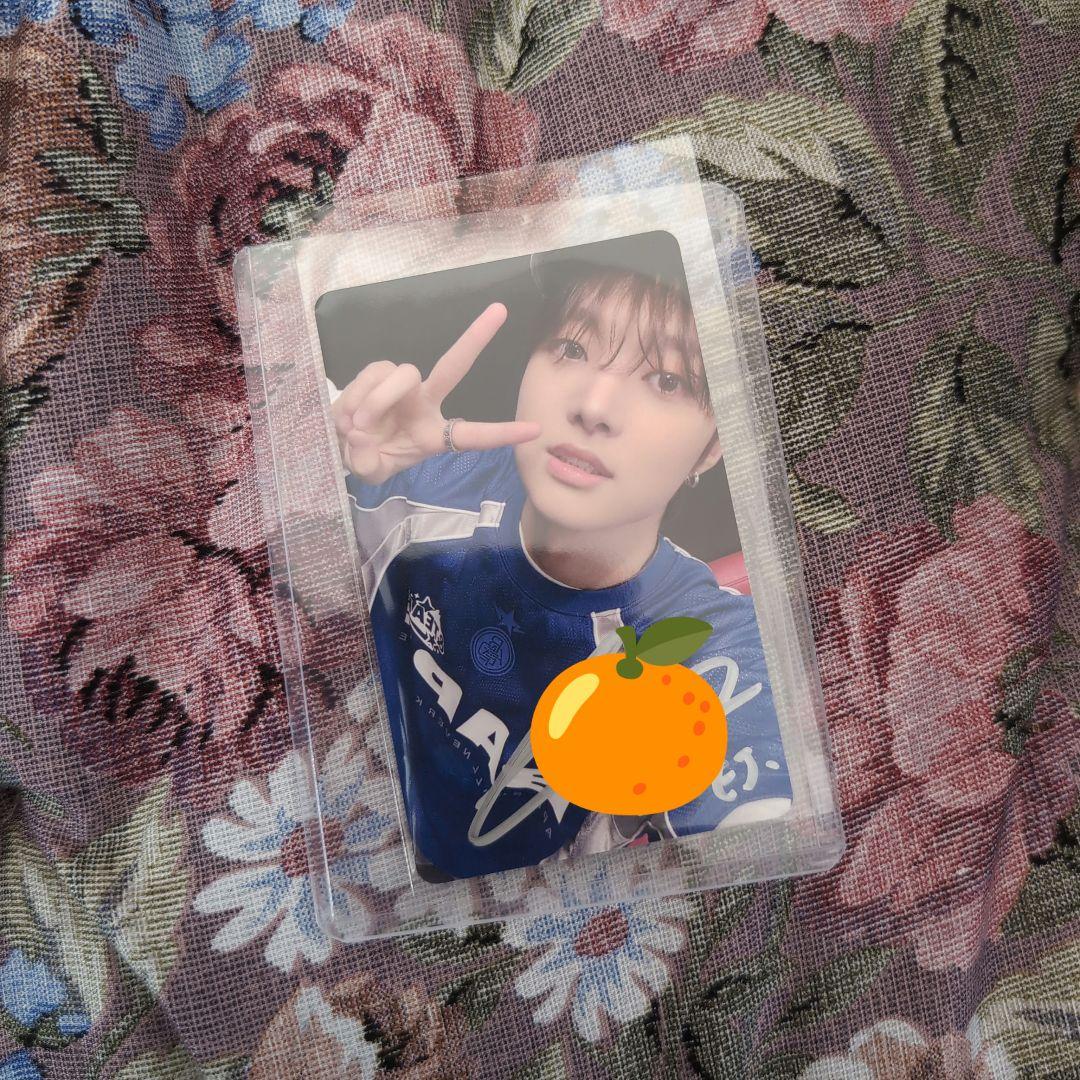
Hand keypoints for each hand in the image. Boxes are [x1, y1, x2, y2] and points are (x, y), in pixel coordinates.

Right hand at [330, 303, 540, 482]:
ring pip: (404, 373)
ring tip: (357, 426)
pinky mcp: (379, 372)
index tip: (536, 430)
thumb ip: (368, 464)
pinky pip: (374, 373)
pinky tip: (347, 416)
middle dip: (476, 338)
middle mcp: (426, 402)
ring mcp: (403, 385)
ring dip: (378, 400)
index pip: (474, 435)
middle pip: (453, 366)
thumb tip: (361, 438)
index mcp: (435, 434)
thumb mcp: (371, 471)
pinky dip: (357, 396)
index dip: (503, 433)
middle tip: (500, 311)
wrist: (342, 442)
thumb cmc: (369, 456)